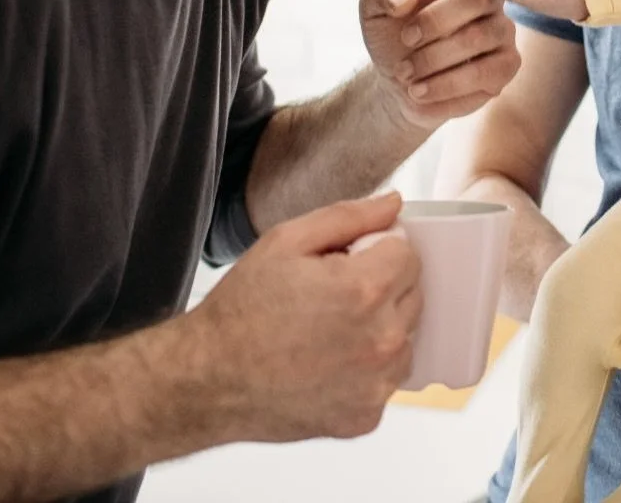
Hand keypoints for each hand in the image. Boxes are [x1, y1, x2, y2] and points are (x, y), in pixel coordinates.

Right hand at [187, 193, 421, 442]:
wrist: (208, 380)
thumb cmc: (241, 312)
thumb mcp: (286, 242)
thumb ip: (349, 216)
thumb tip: (392, 205)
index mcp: (365, 290)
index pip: (408, 253)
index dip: (376, 250)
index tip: (348, 261)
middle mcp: (381, 339)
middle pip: (412, 294)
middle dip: (381, 287)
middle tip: (332, 295)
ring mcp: (376, 383)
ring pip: (405, 337)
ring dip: (380, 329)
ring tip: (329, 331)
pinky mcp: (367, 415)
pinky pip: (386, 379)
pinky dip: (366, 370)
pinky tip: (328, 364)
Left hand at [360, 0, 520, 129]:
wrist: (401, 84)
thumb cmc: (394, 38)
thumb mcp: (374, 11)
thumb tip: (405, 0)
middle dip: (434, 22)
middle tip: (405, 41)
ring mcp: (502, 32)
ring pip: (477, 38)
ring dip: (433, 60)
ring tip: (406, 73)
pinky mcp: (505, 67)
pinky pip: (483, 75)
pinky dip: (444, 87)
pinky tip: (420, 91)